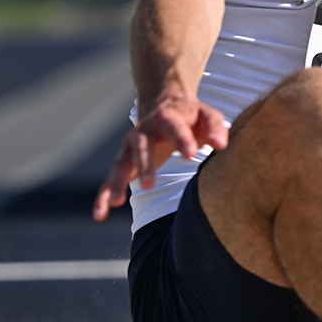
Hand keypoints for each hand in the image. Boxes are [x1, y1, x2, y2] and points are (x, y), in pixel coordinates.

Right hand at [92, 91, 228, 220]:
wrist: (165, 107)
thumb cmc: (191, 117)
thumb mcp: (206, 115)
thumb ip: (214, 127)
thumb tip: (221, 144)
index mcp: (167, 118)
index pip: (174, 127)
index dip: (182, 140)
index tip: (190, 155)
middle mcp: (143, 132)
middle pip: (141, 147)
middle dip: (144, 164)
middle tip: (148, 185)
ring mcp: (130, 147)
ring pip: (121, 164)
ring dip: (117, 182)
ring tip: (116, 202)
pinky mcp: (124, 162)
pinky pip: (110, 179)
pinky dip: (104, 196)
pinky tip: (100, 215)